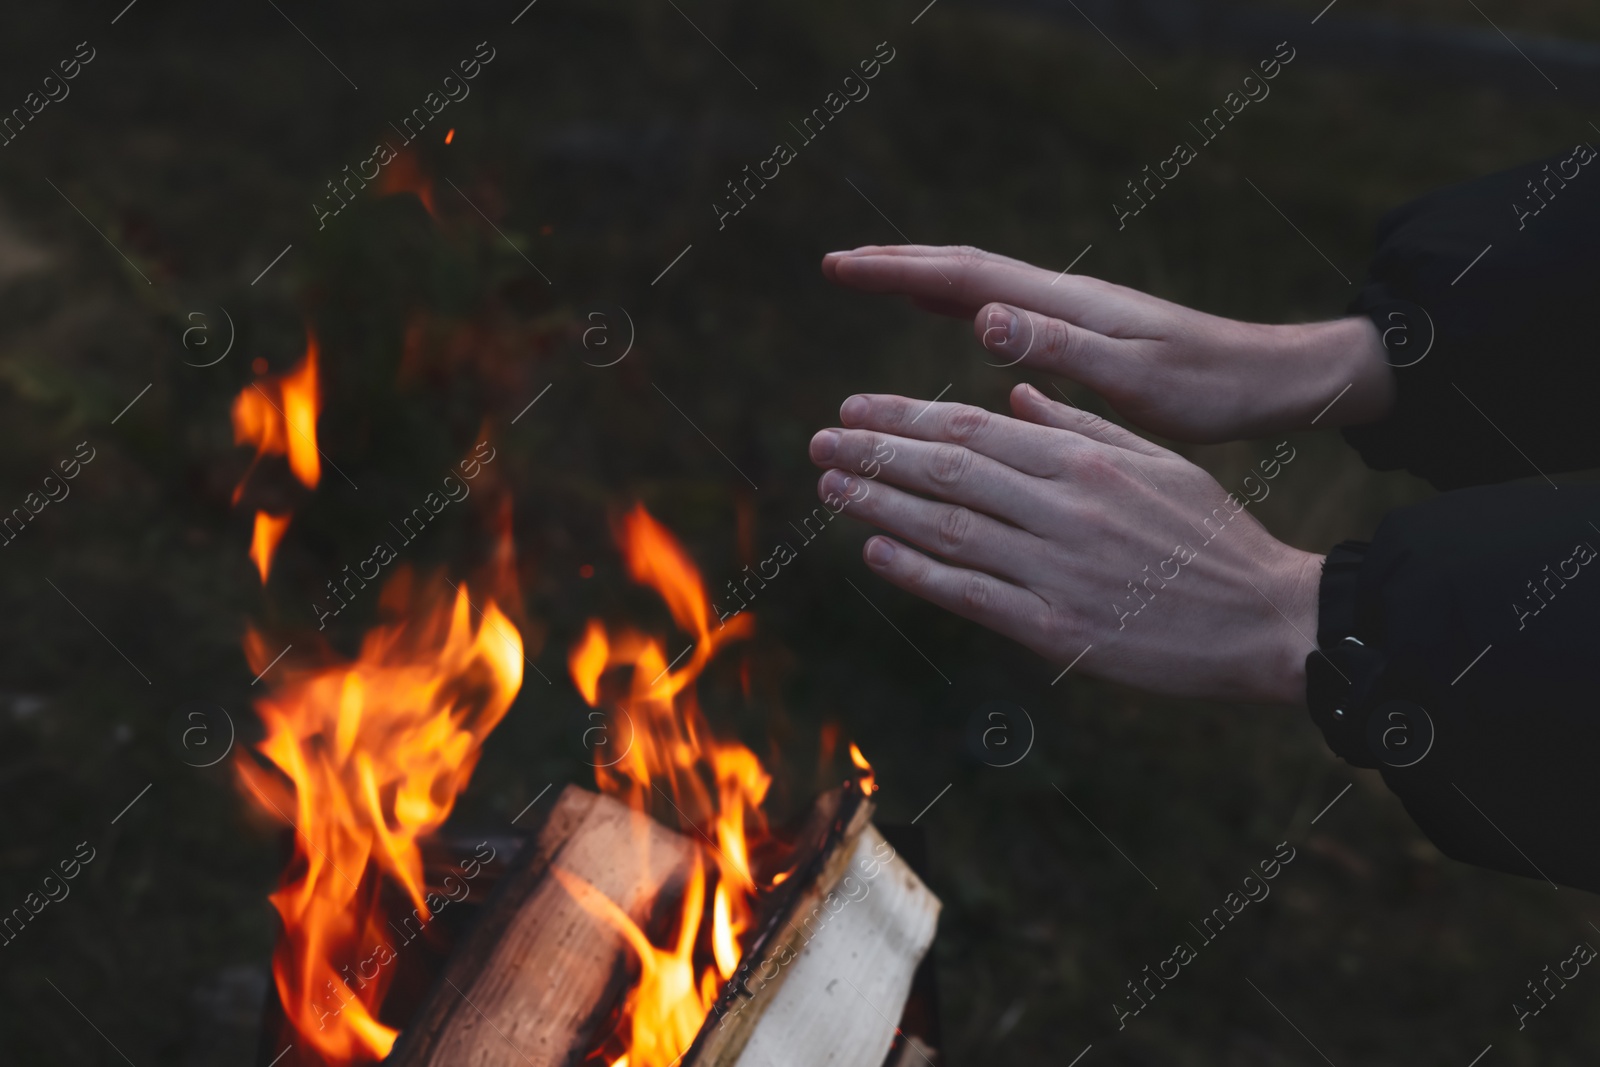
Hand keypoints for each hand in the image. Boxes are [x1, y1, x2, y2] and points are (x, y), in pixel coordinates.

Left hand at [809, 385, 1324, 703]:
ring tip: (830, 486)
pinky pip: (972, 594)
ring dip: (879, 504)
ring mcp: (1057, 568)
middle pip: (948, 471)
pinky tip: (876, 551)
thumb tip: (1014, 396)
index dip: (905, 418)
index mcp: (1085, 460)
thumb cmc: (1214, 537)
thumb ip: (1081, 426)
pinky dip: (918, 572)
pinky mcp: (1058, 629)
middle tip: (821, 441)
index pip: (973, 428)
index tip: (856, 409)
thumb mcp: (1158, 461)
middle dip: (876, 452)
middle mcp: (1063, 506)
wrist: (1268, 620)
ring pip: (948, 527)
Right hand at [821, 245, 1394, 443]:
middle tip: (839, 266)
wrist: (1272, 381)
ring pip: (985, 287)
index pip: (965, 275)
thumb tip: (982, 317)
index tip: (841, 267)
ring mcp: (1076, 313)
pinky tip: (959, 321)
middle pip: (966, 270)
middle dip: (900, 266)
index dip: (899, 272)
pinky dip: (967, 306)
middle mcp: (1065, 299)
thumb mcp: (1135, 379)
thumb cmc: (1210, 388)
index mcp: (1067, 306)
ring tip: (879, 281)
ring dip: (928, 280)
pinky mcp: (1089, 335)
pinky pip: (1008, 312)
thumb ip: (1060, 349)